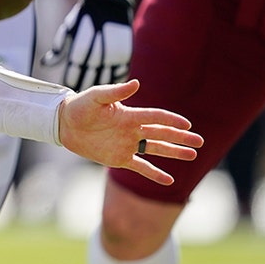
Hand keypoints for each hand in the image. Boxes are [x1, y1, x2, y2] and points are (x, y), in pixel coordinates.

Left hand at [42, 0, 134, 90]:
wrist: (108, 3)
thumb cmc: (83, 17)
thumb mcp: (67, 31)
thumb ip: (58, 50)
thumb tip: (46, 63)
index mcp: (79, 52)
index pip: (73, 75)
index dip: (71, 82)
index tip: (69, 88)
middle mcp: (95, 57)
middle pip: (88, 80)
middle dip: (83, 86)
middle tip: (81, 98)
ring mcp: (110, 57)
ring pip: (104, 79)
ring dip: (100, 84)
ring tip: (96, 92)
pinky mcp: (124, 54)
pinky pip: (120, 72)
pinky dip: (115, 77)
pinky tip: (110, 80)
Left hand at [58, 79, 202, 184]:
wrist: (64, 123)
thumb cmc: (80, 106)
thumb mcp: (96, 97)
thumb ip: (116, 92)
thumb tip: (136, 83)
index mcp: (129, 115)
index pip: (156, 117)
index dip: (171, 120)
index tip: (187, 125)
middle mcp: (132, 130)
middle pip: (161, 134)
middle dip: (180, 138)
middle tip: (200, 141)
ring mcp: (127, 145)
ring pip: (155, 149)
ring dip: (174, 153)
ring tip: (192, 155)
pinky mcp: (119, 158)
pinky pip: (141, 167)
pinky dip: (154, 173)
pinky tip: (169, 181)